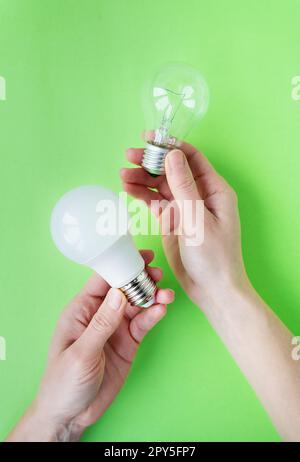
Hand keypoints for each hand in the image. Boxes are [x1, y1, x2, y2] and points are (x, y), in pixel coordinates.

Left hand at [7, 250, 173, 441]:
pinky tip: (162, 310)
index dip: (120, 265)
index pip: (102, 281)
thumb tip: (118, 294)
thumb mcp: (81, 352)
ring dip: (152, 297)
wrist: (72, 414)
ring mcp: (116, 328)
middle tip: (157, 275)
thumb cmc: (64, 381)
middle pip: (123, 289)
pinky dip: (153, 315)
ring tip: (166, 294)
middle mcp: (100, 314)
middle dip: (140, 279)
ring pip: (137, 305)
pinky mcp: (128, 342)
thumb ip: (102, 324)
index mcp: (81, 310)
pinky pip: (143, 324)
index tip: (140, 256)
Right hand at [121, 141, 247, 306]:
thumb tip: (172, 155)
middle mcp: (200, 195)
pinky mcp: (173, 222)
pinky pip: (156, 203)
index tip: (150, 137)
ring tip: (123, 174)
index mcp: (214, 189)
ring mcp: (185, 209)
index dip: (171, 145)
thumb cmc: (214, 256)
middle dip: (151, 162)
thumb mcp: (197, 219)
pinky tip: (128, 189)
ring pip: (161, 186)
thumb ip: (183, 186)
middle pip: (172, 170)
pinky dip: (142, 196)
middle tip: (129, 156)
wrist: (212, 289)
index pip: (191, 158)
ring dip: (143, 179)